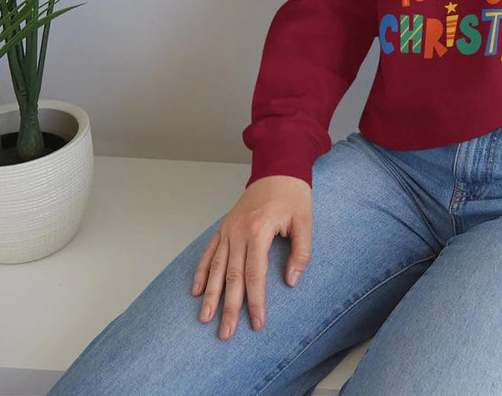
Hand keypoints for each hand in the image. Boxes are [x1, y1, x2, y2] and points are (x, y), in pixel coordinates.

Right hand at [192, 174, 311, 339]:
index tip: (256, 323)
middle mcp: (239, 231)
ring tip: (205, 318)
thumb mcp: (305, 221)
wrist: (278, 168)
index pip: (255, 274)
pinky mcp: (224, 226)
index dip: (255, 301)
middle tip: (225, 334)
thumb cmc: (293, 194)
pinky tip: (196, 290)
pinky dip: (201, 271)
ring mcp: (229, 229)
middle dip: (228, 307)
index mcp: (259, 230)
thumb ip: (301, 252)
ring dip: (210, 294)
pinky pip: (209, 251)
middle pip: (231, 276)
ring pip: (216, 267)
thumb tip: (291, 281)